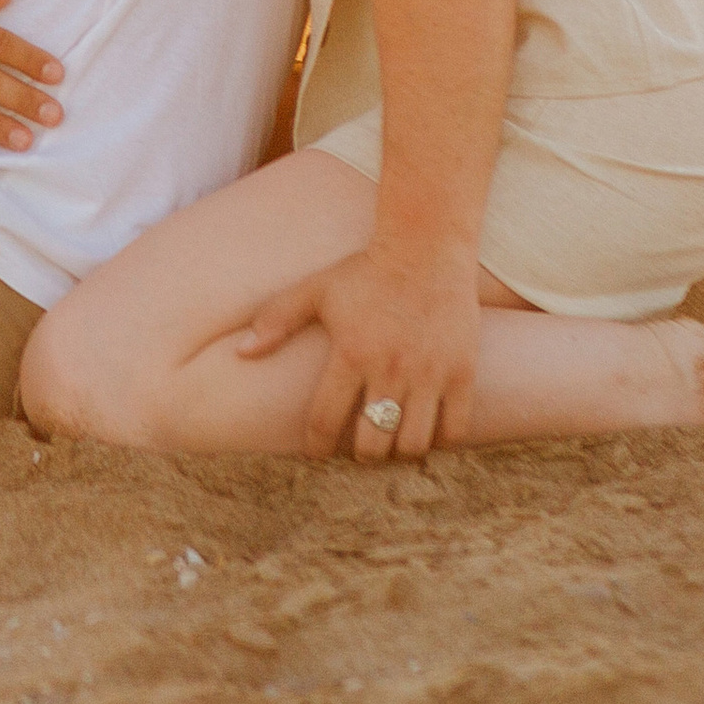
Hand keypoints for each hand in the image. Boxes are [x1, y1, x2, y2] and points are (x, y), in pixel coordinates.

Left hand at [237, 238, 482, 460]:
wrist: (426, 249)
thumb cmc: (366, 272)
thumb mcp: (316, 290)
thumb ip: (277, 319)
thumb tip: (241, 352)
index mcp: (351, 353)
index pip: (324, 420)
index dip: (315, 445)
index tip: (315, 452)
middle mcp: (390, 369)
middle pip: (372, 442)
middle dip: (362, 454)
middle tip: (360, 448)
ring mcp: (429, 374)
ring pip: (412, 443)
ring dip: (399, 451)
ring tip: (392, 442)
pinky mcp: (462, 374)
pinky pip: (454, 430)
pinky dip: (440, 440)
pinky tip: (427, 431)